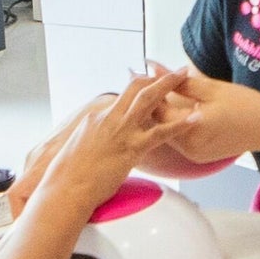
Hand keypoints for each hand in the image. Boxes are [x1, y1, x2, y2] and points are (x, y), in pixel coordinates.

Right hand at [25, 67, 186, 216]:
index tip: (151, 82)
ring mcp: (121, 131)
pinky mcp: (131, 148)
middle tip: (175, 70)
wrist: (65, 188)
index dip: (138, 87)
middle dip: (157, 76)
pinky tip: (194, 118)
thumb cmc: (69, 176)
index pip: (121, 97)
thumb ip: (94, 140)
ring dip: (168, 84)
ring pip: (148, 99)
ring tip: (185, 74)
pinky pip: (160, 132)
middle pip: (135, 87)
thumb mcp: (79, 149)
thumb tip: (99, 144)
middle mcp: (108, 118)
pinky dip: (179, 124)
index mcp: (96, 117)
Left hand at [151, 73, 259, 167]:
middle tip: (147, 82)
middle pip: (158, 123)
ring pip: (166, 131)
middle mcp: (189, 146)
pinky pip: (179, 138)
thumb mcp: (211, 88)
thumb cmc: (246, 104)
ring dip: (162, 114)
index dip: (148, 90)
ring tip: (161, 94)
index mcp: (192, 127)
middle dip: (152, 102)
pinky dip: (175, 125)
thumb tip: (153, 67)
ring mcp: (194, 154)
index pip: (156, 108)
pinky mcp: (199, 157)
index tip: (142, 74)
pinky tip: (176, 109)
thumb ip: (179, 80)